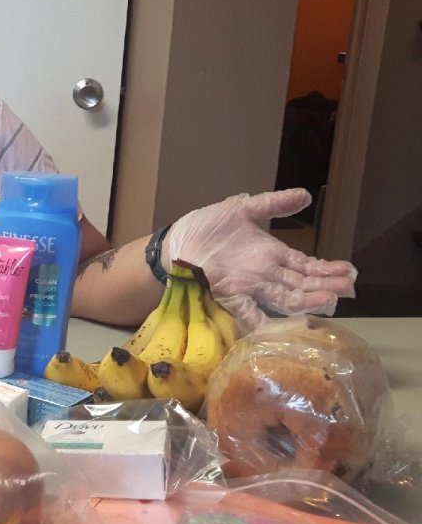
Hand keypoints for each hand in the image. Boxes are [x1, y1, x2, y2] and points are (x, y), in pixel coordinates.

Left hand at [166, 188, 356, 330]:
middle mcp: (264, 274)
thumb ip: (273, 203)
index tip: (348, 271)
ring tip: (327, 302)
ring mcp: (247, 286)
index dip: (326, 269)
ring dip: (305, 301)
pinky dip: (261, 320)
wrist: (175, 243)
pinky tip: (277, 327)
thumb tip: (306, 195)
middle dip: (324, 287)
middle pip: (300, 284)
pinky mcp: (226, 294)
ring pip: (283, 297)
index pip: (305, 265)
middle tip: (348, 290)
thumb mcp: (242, 209)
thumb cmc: (206, 227)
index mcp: (270, 255)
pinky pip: (247, 311)